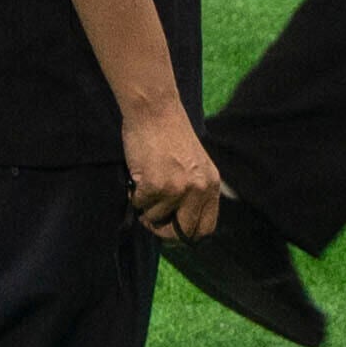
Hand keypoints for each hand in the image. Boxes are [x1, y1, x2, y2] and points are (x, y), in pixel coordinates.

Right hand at [118, 95, 229, 246]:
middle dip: (163, 231)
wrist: (155, 111)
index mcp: (211, 185)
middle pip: (183, 232)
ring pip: (156, 218)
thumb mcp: (195, 165)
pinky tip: (138, 176)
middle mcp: (199, 189)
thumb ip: (194, 192)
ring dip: (146, 207)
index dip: (187, 234)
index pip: (206, 228)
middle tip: (151, 219)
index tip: (172, 231)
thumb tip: (180, 223)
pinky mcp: (156, 185)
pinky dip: (134, 195)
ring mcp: (178, 188)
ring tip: (145, 185)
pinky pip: (140, 205)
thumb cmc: (169, 135)